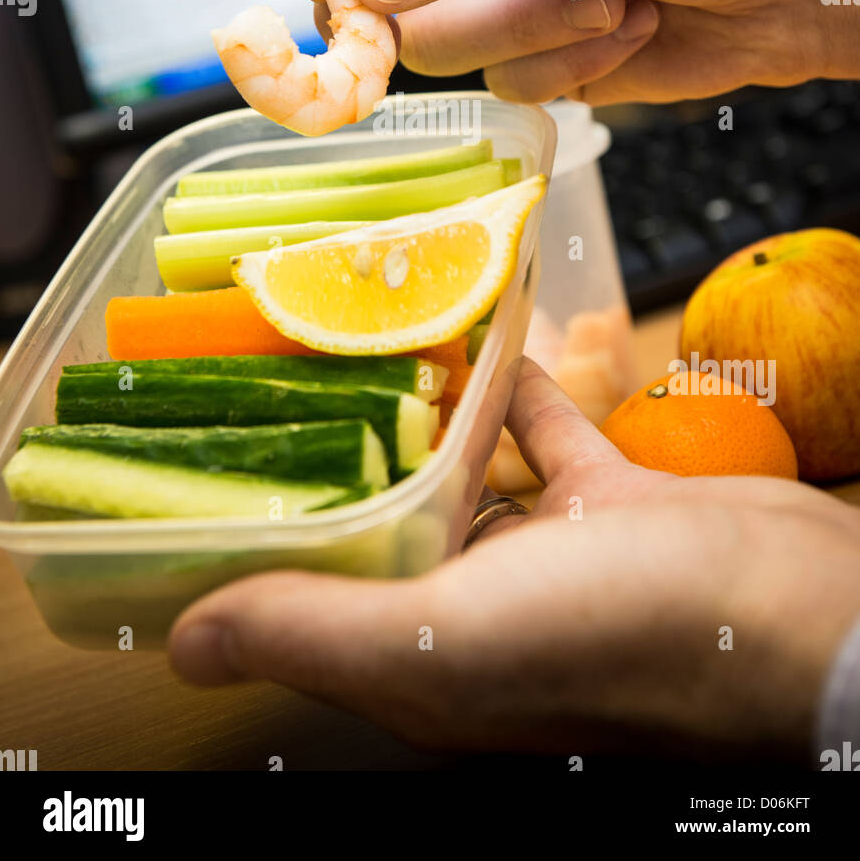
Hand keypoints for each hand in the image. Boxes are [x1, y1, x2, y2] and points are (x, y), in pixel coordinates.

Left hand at [168, 360, 859, 761]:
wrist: (794, 612)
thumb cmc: (622, 639)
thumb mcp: (446, 643)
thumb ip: (320, 632)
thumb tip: (191, 644)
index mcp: (424, 656)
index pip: (318, 600)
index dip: (265, 547)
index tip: (217, 467)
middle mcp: (477, 609)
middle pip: (384, 528)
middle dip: (338, 459)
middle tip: (284, 373)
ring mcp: (548, 554)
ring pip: (463, 471)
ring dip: (422, 411)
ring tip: (365, 339)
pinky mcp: (608, 500)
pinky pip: (542, 431)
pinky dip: (511, 384)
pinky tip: (479, 330)